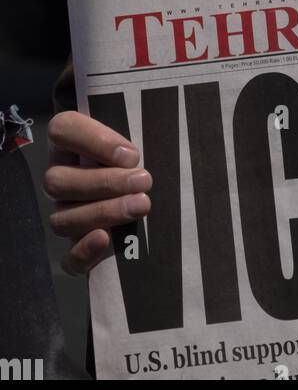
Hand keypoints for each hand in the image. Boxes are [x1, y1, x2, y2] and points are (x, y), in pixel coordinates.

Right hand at [44, 112, 151, 275]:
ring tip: (141, 205)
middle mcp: (60, 180)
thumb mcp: (133, 150)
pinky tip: (104, 240)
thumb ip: (126, 148)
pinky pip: (68, 259)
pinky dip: (84, 251)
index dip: (93, 140)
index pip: (61, 130)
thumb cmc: (138, 165)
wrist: (148, 198)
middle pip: (57, 181)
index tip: (130, 155)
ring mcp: (65, 216)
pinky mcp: (76, 251)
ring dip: (104, 211)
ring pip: (63, 218)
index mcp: (70, 146)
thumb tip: (128, 160)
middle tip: (143, 181)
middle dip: (104, 182)